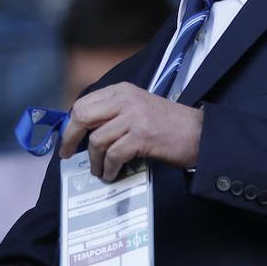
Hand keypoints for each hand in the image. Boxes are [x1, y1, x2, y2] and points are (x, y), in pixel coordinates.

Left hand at [58, 83, 203, 179]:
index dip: (71, 124)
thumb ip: (112, 113)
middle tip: (68, 154)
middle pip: (82, 115)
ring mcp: (134, 117)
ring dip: (94, 160)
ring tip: (99, 170)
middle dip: (71, 138)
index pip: (83, 103)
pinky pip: (114, 154)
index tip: (67, 139)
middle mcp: (125, 100)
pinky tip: (112, 174)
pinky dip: (109, 168)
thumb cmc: (167, 125)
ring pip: (97, 139)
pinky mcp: (143, 136)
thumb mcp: (136, 108)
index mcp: (121, 91)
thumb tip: (81, 131)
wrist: (199, 133)